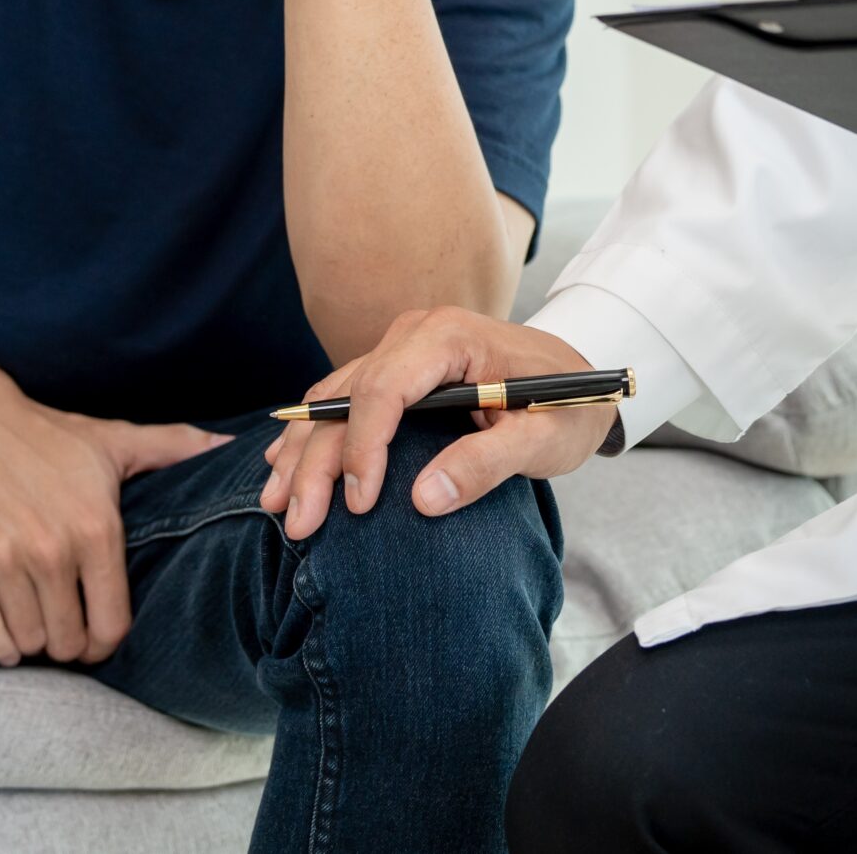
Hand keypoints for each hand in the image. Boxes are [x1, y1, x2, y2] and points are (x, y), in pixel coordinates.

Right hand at [0, 359, 225, 666]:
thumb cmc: (42, 432)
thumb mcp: (112, 439)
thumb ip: (174, 446)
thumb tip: (229, 443)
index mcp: (97, 529)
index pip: (112, 625)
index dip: (107, 641)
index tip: (98, 634)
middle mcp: (53, 550)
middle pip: (69, 642)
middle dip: (68, 642)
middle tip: (62, 625)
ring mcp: (4, 560)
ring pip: (28, 643)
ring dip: (31, 640)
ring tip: (34, 621)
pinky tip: (3, 627)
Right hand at [259, 308, 611, 539]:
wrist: (580, 375)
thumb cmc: (568, 406)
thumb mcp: (546, 439)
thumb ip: (488, 463)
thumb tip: (423, 498)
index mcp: (450, 338)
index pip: (383, 389)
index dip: (362, 449)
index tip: (358, 506)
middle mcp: (415, 334)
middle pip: (346, 397)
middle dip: (315, 462)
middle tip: (299, 523)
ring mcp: (401, 347)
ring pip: (333, 398)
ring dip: (301, 451)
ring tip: (276, 502)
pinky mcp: (396, 367)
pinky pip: (341, 397)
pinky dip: (313, 433)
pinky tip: (284, 464)